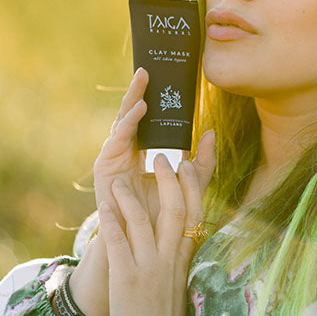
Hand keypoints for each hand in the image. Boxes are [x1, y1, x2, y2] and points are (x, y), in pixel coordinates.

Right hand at [70, 67, 215, 315]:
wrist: (142, 247)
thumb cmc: (163, 216)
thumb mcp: (190, 185)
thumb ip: (202, 162)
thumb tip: (211, 132)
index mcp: (145, 152)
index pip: (151, 120)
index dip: (156, 99)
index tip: (166, 76)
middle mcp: (128, 152)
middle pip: (134, 116)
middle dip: (140, 91)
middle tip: (149, 68)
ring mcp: (114, 159)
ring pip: (123, 123)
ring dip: (133, 100)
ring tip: (144, 81)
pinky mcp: (104, 169)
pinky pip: (116, 140)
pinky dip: (128, 124)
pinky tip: (140, 110)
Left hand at [98, 154, 206, 315]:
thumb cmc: (165, 314)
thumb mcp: (179, 279)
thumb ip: (179, 254)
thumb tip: (181, 233)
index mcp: (185, 257)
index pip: (194, 212)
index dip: (191, 185)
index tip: (187, 164)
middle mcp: (170, 258)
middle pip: (175, 209)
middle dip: (168, 179)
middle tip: (160, 157)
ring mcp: (148, 266)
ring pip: (142, 221)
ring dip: (130, 197)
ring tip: (120, 180)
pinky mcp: (126, 278)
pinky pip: (118, 242)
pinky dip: (110, 221)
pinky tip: (103, 206)